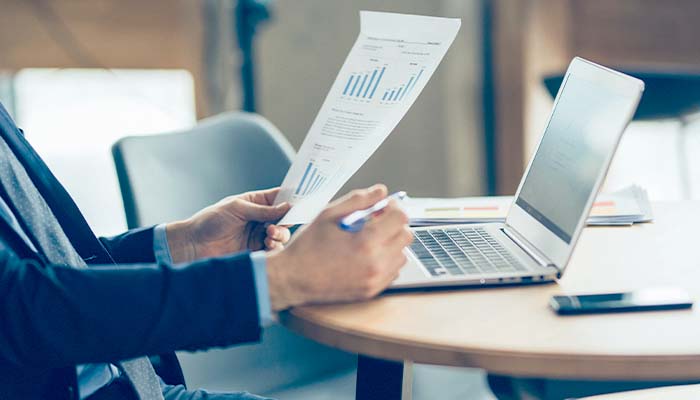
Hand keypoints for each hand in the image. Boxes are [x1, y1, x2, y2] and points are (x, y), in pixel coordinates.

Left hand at [165, 188, 291, 262]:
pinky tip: (268, 245)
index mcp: (255, 203)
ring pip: (281, 235)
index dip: (291, 200)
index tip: (300, 203)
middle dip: (286, 221)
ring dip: (280, 235)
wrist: (193, 245)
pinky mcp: (256, 251)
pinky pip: (273, 250)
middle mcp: (259, 219)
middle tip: (276, 225)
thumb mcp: (237, 209)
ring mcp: (258, 235)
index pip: (279, 198)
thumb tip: (287, 207)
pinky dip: (275, 247)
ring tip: (269, 235)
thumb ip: (263, 210)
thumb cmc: (210, 221)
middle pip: (284, 218)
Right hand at [266, 184, 412, 309]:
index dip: (393, 207)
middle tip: (376, 221)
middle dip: (394, 224)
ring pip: (402, 254)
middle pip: (406, 236)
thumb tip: (381, 191)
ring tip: (369, 240)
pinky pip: (393, 271)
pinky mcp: (372, 291)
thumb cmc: (307, 246)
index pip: (400, 218)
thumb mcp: (328, 214)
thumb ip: (358, 199)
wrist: (293, 278)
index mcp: (366, 241)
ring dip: (391, 243)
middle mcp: (376, 263)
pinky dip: (385, 260)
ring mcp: (375, 280)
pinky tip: (366, 256)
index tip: (383, 206)